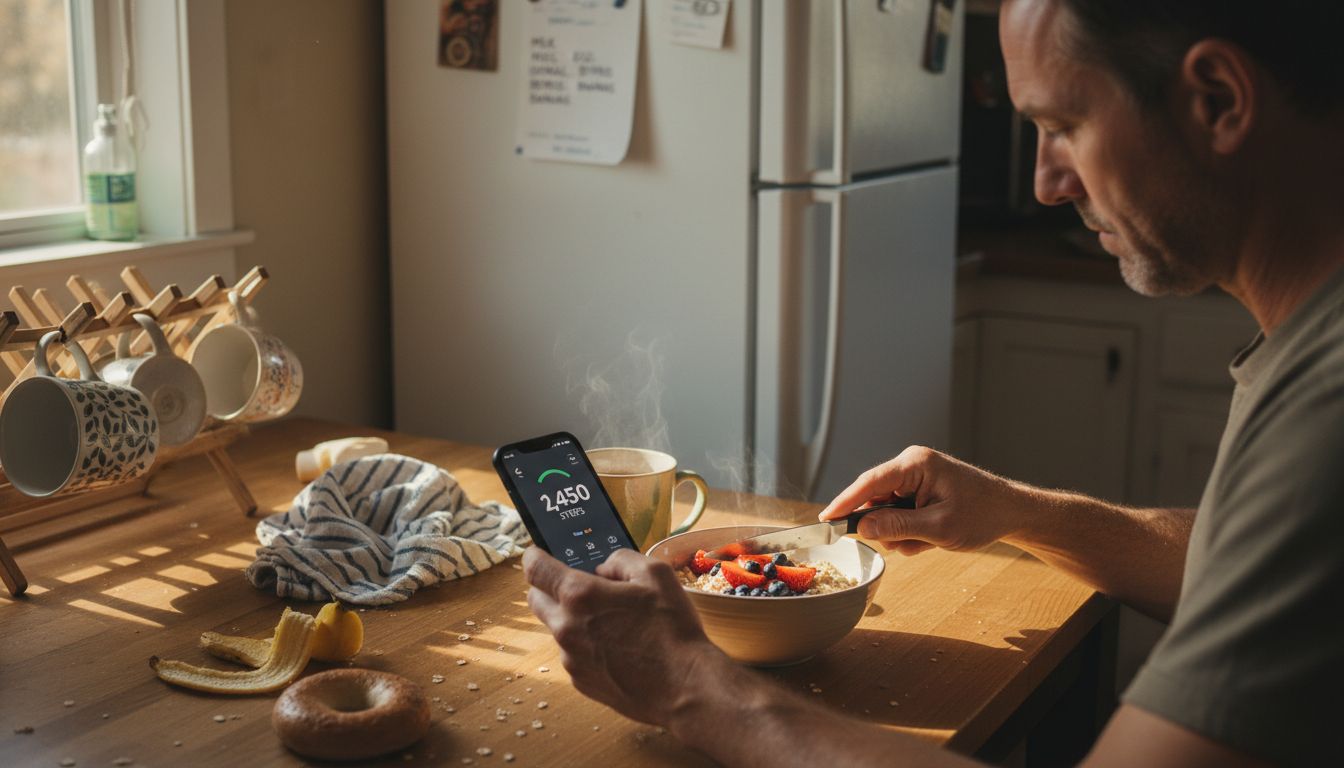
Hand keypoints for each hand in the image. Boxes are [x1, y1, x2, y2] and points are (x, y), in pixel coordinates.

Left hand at [523, 547, 729, 725]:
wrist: (685, 687)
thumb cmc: (672, 629)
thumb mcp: (655, 573)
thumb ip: (620, 560)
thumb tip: (603, 569)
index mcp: (580, 596)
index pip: (535, 569)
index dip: (535, 556)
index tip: (539, 553)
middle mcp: (566, 628)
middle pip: (536, 599)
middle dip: (549, 587)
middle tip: (579, 585)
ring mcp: (571, 659)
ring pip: (557, 628)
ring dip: (573, 619)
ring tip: (613, 621)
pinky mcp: (581, 682)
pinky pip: (574, 654)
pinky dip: (587, 646)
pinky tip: (619, 647)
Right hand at [818, 445, 1021, 555]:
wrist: (1011, 513)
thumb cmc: (983, 515)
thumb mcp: (939, 528)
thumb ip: (898, 527)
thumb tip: (861, 528)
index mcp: (915, 464)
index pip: (869, 482)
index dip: (844, 502)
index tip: (824, 520)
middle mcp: (911, 465)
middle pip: (875, 500)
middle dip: (888, 527)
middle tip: (913, 542)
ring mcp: (914, 478)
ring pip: (886, 512)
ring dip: (903, 533)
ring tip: (932, 539)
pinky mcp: (918, 491)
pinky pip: (899, 515)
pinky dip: (912, 531)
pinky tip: (934, 535)